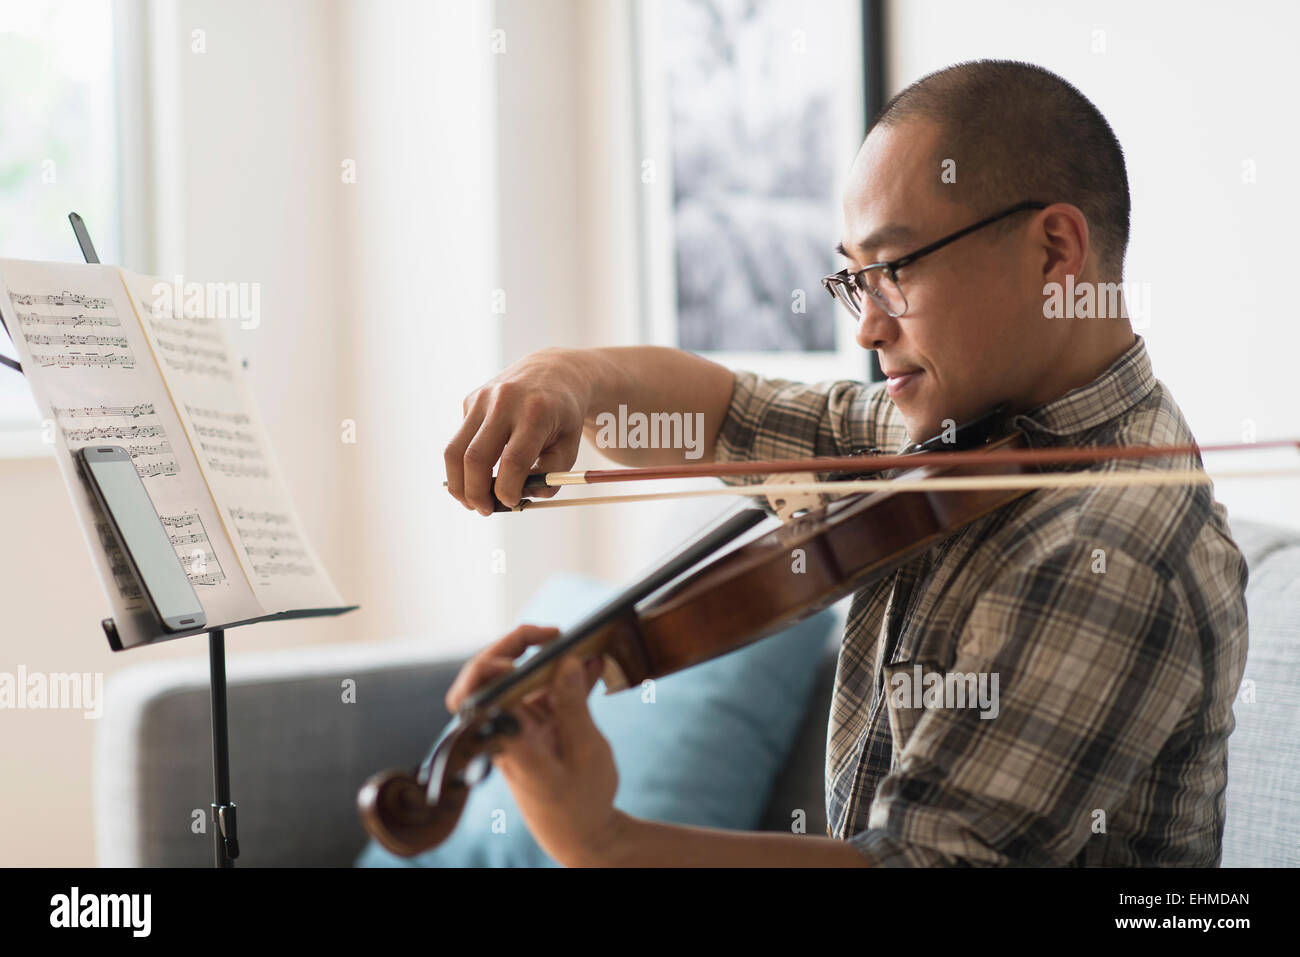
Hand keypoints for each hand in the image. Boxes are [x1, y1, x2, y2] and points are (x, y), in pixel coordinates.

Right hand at [444, 348, 590, 513]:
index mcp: (537, 413)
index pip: (514, 461)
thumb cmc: (563, 418)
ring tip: (470, 501)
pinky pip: (460, 439)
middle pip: (476, 458)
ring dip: (458, 484)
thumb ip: (548, 478)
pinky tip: (484, 463)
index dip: (507, 490)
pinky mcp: (470, 400)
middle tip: (484, 510)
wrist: (553, 372)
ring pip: (454, 451)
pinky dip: (466, 461)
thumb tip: (515, 500)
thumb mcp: (569, 448)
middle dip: (475, 493)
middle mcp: (505, 401)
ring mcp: (483, 398)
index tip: (511, 504)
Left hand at [445, 624, 618, 867]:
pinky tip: (592, 667)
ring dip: (549, 660)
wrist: (580, 836)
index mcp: (508, 738)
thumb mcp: (586, 752)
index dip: (488, 667)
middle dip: (516, 646)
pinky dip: (567, 679)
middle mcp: (507, 728)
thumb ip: (574, 704)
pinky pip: (546, 693)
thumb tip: (566, 660)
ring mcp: (521, 726)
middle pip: (490, 676)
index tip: (522, 661)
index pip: (474, 694)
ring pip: (521, 679)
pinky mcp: (538, 728)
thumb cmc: (581, 803)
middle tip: (554, 635)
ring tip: (580, 644)